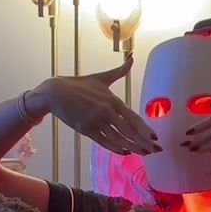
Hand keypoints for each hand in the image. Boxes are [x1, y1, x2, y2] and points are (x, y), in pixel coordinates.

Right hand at [34, 58, 159, 154]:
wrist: (55, 92)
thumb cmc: (79, 84)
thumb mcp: (101, 77)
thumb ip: (119, 71)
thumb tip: (132, 58)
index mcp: (112, 100)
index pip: (133, 118)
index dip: (145, 129)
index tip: (155, 138)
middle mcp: (106, 111)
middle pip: (129, 131)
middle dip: (143, 142)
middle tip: (154, 151)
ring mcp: (96, 122)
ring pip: (118, 139)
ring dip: (132, 147)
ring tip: (143, 153)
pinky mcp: (86, 130)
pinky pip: (104, 142)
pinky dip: (115, 148)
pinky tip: (125, 152)